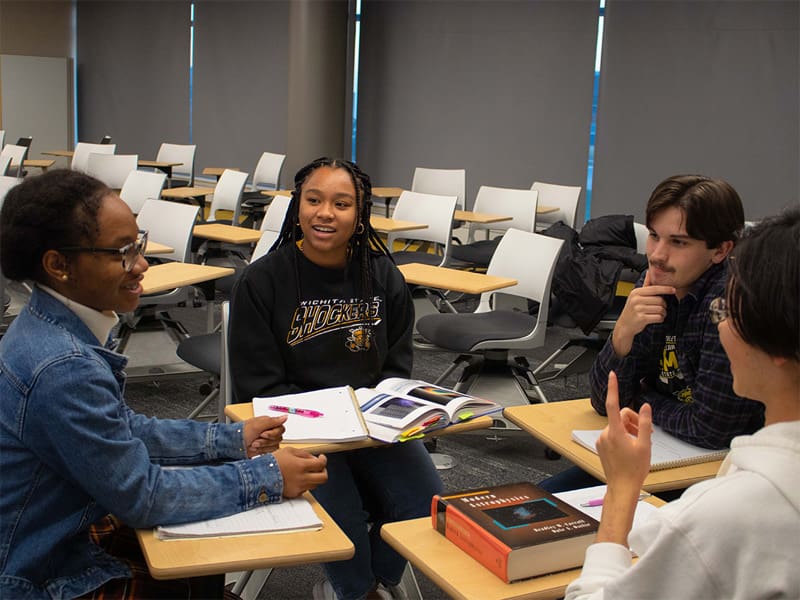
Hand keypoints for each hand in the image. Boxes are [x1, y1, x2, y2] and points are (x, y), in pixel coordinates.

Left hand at [243, 415, 286, 456]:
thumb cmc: (242, 433)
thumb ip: (273, 421)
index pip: (281, 429)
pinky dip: (262, 451)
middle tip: (256, 439)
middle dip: (266, 440)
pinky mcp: (264, 449)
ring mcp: (267, 441)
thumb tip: (285, 417)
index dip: (273, 433)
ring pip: (275, 446)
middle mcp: (269, 431)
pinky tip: (255, 449)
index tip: (264, 434)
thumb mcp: (258, 425)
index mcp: (268, 423)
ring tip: (253, 444)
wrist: (233, 445)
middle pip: (278, 438)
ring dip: (263, 446)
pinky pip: (271, 452)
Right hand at [273, 447, 327, 497]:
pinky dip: (305, 484)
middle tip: (320, 467)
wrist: (260, 475)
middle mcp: (302, 478)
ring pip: (316, 485)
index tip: (322, 458)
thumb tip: (313, 458)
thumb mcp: (289, 451)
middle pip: (323, 478)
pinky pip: (306, 489)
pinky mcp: (294, 494)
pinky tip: (299, 478)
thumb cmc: (272, 462)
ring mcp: (299, 487)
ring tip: (308, 472)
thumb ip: (304, 454)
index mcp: (301, 466)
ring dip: (315, 478)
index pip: (321, 464)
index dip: (324, 460)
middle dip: (324, 471)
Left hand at [594, 372, 652, 544]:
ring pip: (617, 425)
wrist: (622, 487)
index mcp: (615, 432)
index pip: (613, 404)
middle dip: (633, 422)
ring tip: (640, 443)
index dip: (613, 388)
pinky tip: (630, 447)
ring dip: (629, 430)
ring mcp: (601, 440)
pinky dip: (622, 436)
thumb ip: (644, 423)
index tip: (612, 375)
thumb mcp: (645, 444)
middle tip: (647, 433)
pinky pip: (612, 434)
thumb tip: (645, 407)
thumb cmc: (634, 469)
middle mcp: (605, 433)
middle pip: (620, 417)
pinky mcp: (601, 446)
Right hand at [611, 270, 674, 356]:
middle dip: (663, 305)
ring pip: (660, 309)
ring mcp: (638, 309)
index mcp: (636, 292)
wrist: (625, 325)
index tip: (673, 290)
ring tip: (657, 314)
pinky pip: (658, 317)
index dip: (665, 289)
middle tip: (660, 308)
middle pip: (660, 300)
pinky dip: (660, 319)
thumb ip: (645, 284)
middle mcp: (636, 300)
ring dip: (662, 313)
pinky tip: (656, 318)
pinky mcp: (641, 318)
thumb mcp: (636, 296)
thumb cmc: (632, 309)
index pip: (654, 289)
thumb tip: (649, 272)